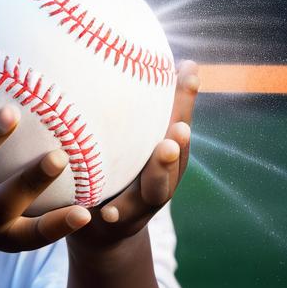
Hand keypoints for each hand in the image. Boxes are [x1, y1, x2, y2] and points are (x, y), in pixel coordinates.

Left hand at [68, 59, 200, 252]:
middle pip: (175, 160)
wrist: (98, 231)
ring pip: (155, 193)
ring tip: (161, 153)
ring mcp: (140, 207)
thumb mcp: (122, 143)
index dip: (184, 98)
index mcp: (161, 157)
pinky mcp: (115, 227)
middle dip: (180, 136)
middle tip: (180, 123)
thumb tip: (132, 56)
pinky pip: (116, 222)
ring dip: (159, 174)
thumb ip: (129, 111)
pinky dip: (113, 214)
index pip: (176, 121)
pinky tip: (105, 209)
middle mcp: (158, 181)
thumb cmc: (110, 175)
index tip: (187, 68)